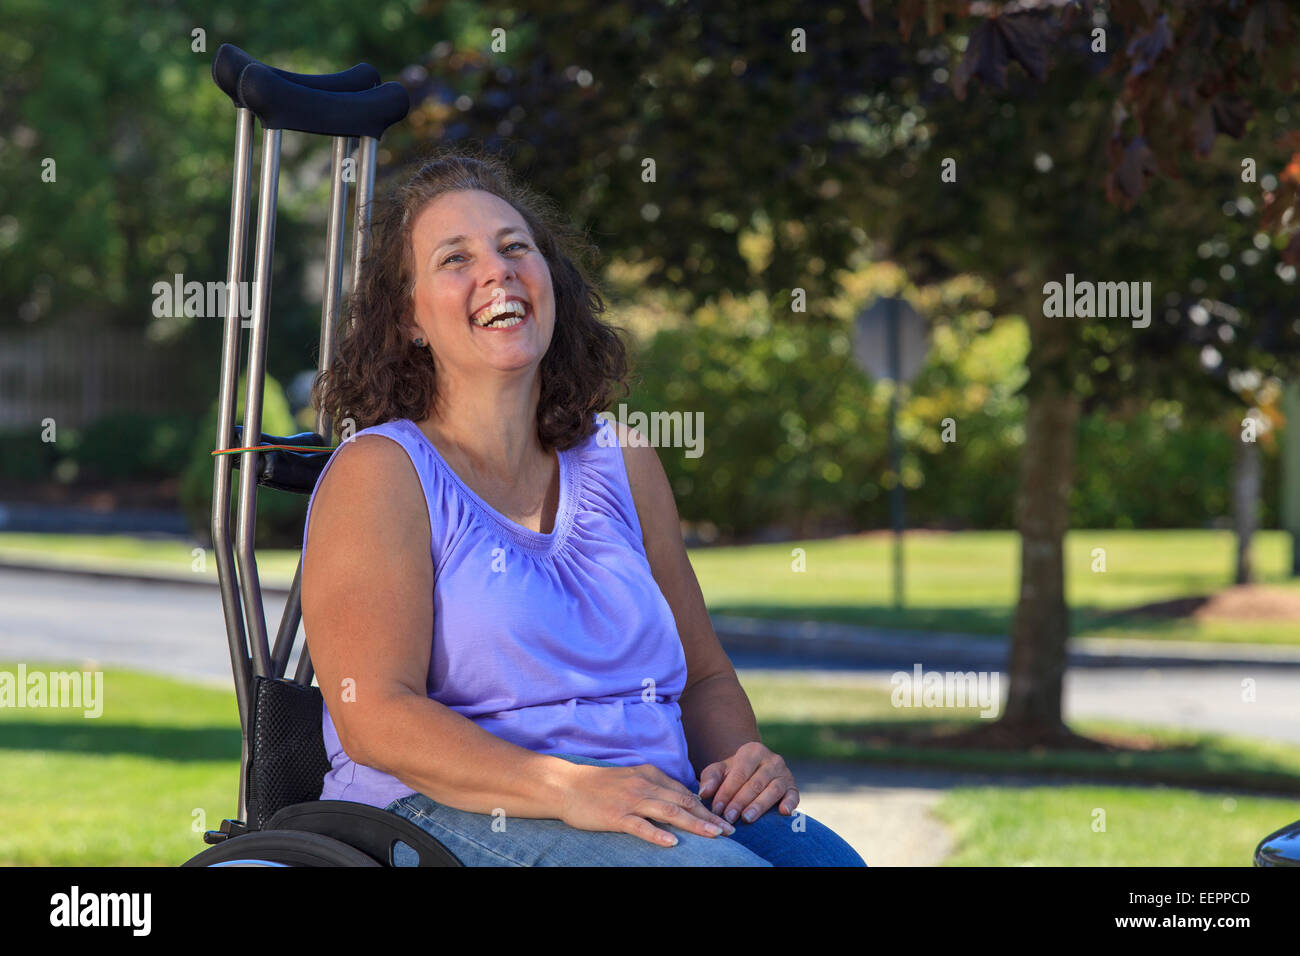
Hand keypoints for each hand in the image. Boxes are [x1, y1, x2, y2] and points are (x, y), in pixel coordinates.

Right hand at [557, 762, 736, 847]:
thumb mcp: (631, 779)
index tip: (724, 820)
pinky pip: (640, 825)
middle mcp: (644, 785)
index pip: (685, 793)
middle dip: (709, 818)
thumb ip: (654, 788)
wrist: (566, 785)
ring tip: (713, 835)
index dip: (707, 808)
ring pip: (668, 812)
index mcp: (650, 776)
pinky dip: (657, 833)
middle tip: (729, 831)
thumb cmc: (599, 786)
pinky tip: (672, 842)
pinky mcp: (615, 816)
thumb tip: (679, 801)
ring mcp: (630, 800)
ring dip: (694, 824)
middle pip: (683, 802)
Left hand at [698, 741, 798, 824]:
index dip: (727, 791)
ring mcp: (785, 773)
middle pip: (756, 782)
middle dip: (741, 801)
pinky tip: (783, 812)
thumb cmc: (734, 773)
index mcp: (752, 751)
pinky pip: (794, 795)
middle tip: (729, 817)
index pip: (739, 773)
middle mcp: (772, 759)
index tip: (717, 809)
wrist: (755, 771)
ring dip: (760, 805)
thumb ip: (710, 778)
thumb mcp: (720, 770)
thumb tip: (704, 793)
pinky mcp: (793, 787)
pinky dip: (790, 803)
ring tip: (747, 819)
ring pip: (773, 789)